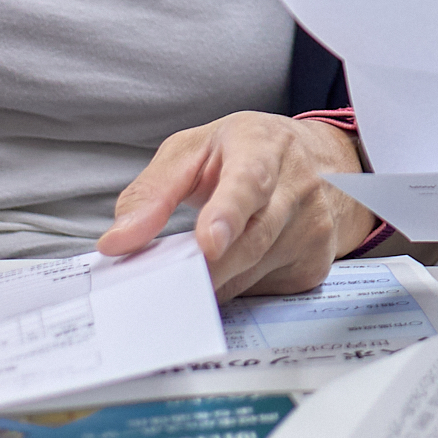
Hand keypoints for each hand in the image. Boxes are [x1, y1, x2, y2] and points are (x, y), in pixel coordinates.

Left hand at [98, 112, 380, 298]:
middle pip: (250, 241)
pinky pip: (262, 291)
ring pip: (251, 273)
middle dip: (205, 269)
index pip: (249, 182)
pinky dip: (234, 287)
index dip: (228, 214)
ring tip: (191, 268)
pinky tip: (228, 267)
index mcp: (263, 145)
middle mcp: (298, 184)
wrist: (321, 160)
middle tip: (164, 287)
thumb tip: (116, 243)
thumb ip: (151, 193)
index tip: (207, 244)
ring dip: (214, 280)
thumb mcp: (191, 153)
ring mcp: (313, 226)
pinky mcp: (315, 262)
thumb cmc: (244, 153)